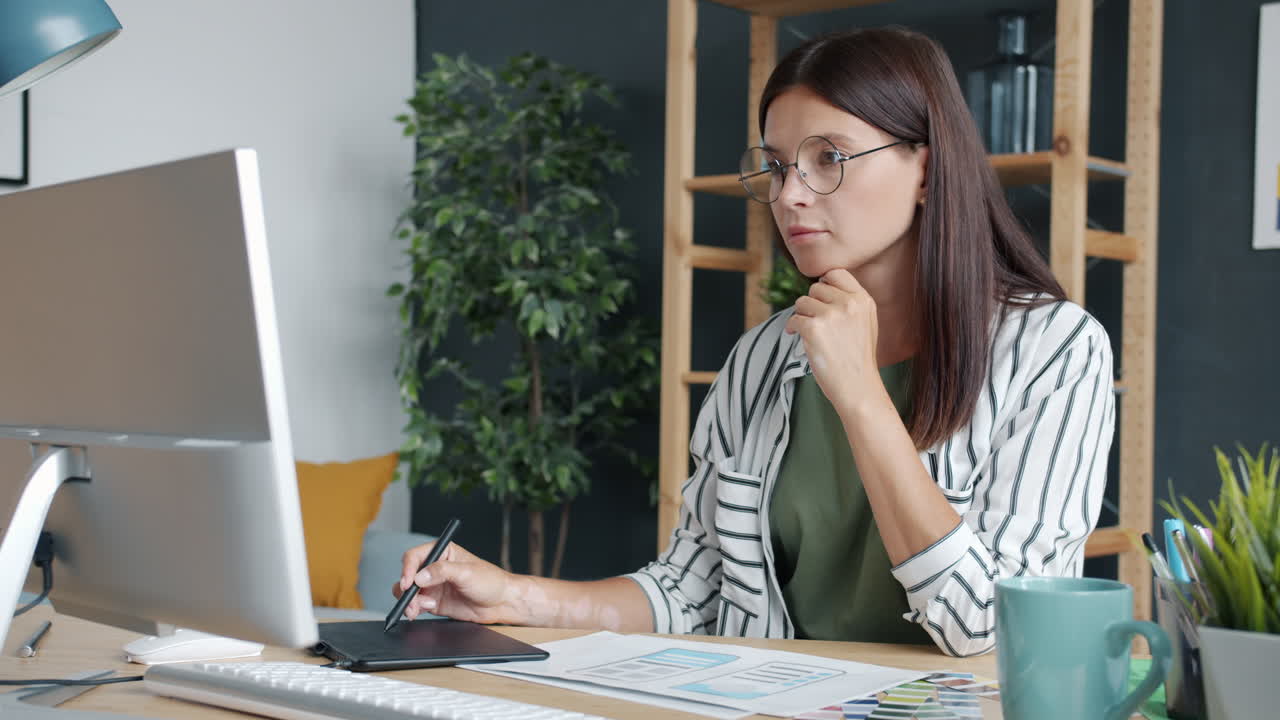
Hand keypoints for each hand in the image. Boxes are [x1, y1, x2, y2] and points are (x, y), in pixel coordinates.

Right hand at [391, 541, 521, 624]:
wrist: (501, 603)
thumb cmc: (491, 581)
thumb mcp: (467, 572)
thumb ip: (442, 571)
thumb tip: (420, 576)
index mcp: (442, 552)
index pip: (415, 556)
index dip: (407, 569)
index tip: (408, 582)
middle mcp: (435, 568)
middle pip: (408, 575)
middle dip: (406, 589)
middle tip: (411, 600)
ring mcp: (433, 586)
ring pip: (409, 592)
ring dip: (409, 601)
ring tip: (417, 609)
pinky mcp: (434, 602)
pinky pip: (416, 605)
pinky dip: (413, 609)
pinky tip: (419, 612)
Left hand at [783, 269, 880, 415]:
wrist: (858, 387)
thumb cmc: (858, 359)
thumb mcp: (865, 323)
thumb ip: (849, 303)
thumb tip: (821, 287)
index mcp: (863, 300)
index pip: (836, 273)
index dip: (824, 284)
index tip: (821, 300)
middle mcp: (849, 303)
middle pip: (815, 288)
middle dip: (812, 304)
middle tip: (816, 324)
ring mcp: (831, 315)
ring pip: (802, 302)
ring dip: (802, 316)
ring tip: (811, 334)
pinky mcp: (814, 328)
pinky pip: (794, 319)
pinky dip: (792, 328)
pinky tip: (799, 338)